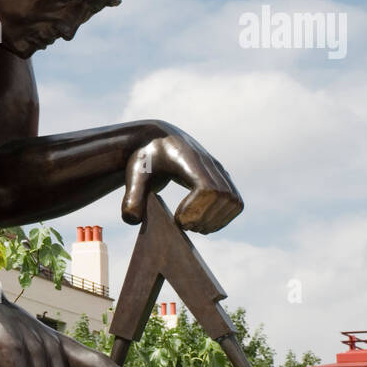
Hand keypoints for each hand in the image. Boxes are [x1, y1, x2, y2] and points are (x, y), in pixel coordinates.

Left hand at [122, 124, 242, 232]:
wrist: (158, 140)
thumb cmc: (145, 158)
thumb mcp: (133, 174)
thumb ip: (131, 196)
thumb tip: (132, 220)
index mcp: (187, 159)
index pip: (206, 187)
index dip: (196, 209)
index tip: (177, 219)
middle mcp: (209, 163)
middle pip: (222, 197)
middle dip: (204, 218)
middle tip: (182, 226)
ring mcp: (219, 170)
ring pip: (233, 201)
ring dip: (216, 221)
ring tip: (192, 226)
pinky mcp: (223, 178)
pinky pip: (235, 202)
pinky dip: (223, 218)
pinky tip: (203, 223)